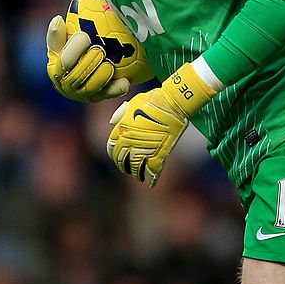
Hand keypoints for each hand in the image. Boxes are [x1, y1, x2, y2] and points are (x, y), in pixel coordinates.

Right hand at [46, 14, 129, 101]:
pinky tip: (125, 81)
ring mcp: (84, 94)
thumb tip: (58, 20)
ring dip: (101, 75)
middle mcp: (67, 85)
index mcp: (55, 70)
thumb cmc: (73, 51)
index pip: (65, 61)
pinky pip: (109, 94)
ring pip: (92, 87)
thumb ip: (58, 34)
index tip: (85, 37)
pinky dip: (117, 88)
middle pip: (77, 75)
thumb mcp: (62, 43)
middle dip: (89, 62)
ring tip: (110, 64)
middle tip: (100, 49)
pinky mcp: (100, 97)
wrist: (89, 70)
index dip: (75, 49)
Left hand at [106, 63, 215, 185]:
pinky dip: (151, 178)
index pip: (111, 148)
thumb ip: (120, 114)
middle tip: (128, 169)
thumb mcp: (132, 103)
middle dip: (124, 165)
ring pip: (135, 168)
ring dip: (136, 173)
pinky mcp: (160, 153)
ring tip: (138, 176)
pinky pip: (153, 170)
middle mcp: (130, 142)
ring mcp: (144, 149)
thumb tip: (113, 122)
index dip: (114, 153)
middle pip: (122, 160)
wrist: (173, 102)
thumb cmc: (153, 100)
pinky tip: (150, 184)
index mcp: (121, 130)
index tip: (118, 155)